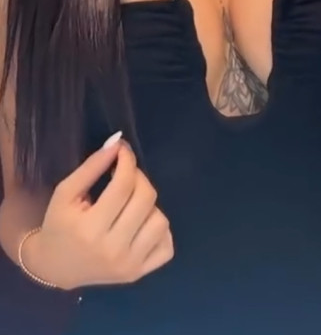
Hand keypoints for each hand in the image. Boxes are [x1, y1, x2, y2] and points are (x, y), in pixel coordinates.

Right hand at [22, 136, 173, 290]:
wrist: (56, 268)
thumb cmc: (59, 226)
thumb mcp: (66, 192)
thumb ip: (92, 166)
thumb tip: (118, 142)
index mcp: (90, 230)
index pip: (123, 185)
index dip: (127, 160)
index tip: (122, 150)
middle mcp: (113, 251)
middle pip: (145, 199)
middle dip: (138, 177)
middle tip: (125, 174)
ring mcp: (129, 266)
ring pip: (160, 220)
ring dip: (148, 205)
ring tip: (130, 204)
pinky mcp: (139, 274)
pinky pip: (167, 246)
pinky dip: (159, 230)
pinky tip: (141, 224)